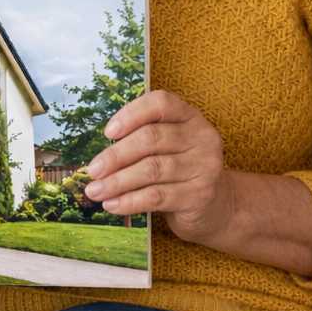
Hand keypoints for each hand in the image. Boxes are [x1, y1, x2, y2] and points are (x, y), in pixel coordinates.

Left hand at [83, 90, 232, 243]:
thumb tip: (98, 157)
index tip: (108, 132)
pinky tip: (112, 204)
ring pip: (151, 169)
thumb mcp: (168, 147)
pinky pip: (157, 196)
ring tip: (95, 191)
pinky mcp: (200, 195)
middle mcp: (201, 138)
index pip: (160, 103)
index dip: (131, 114)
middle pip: (151, 139)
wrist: (218, 207)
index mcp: (190, 117)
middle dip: (115, 156)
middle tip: (92, 170)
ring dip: (117, 182)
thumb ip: (142, 141)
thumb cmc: (181, 171)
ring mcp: (204, 166)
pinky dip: (130, 201)